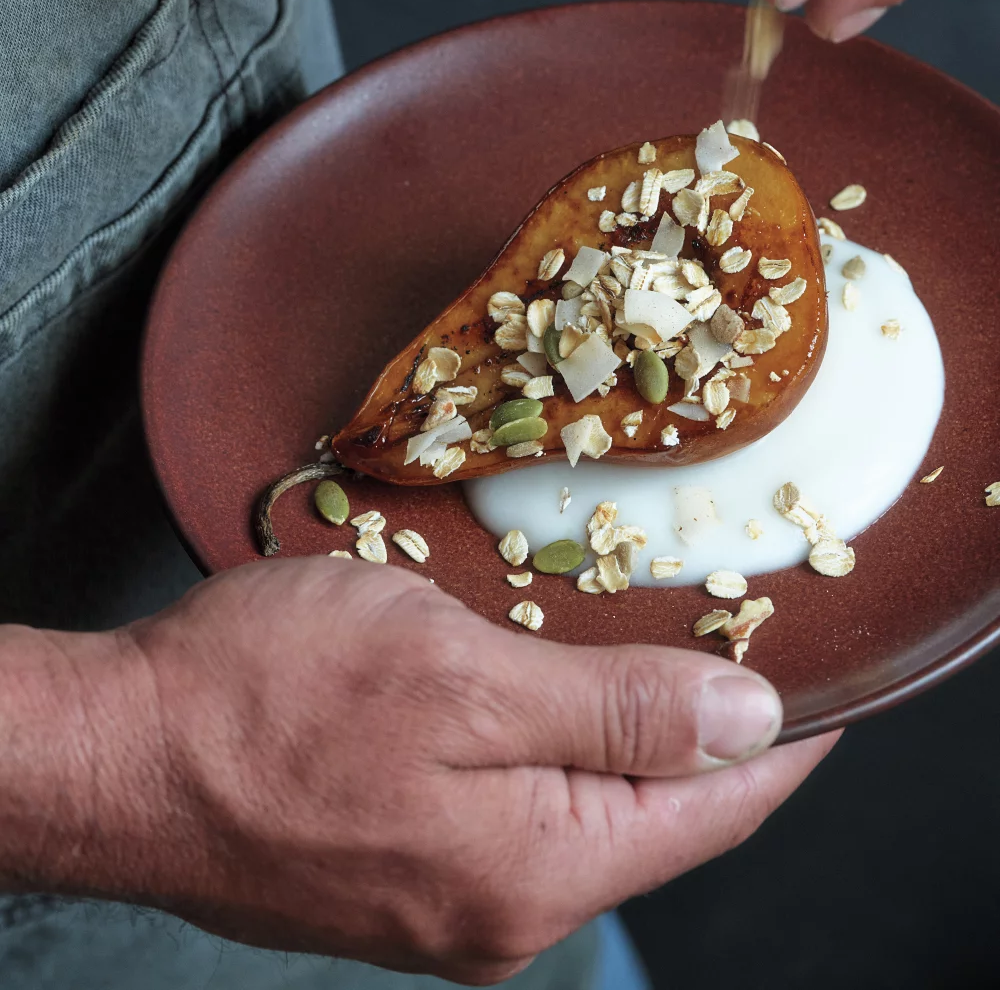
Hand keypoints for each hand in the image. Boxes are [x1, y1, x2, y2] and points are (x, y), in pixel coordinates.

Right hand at [82, 558, 835, 984]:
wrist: (116, 754)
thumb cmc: (268, 697)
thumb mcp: (461, 672)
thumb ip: (616, 709)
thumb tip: (749, 725)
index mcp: (537, 869)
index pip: (714, 810)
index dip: (783, 740)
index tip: (828, 681)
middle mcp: (501, 912)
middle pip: (651, 816)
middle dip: (702, 730)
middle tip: (734, 634)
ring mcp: (444, 904)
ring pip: (580, 810)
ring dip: (616, 731)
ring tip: (643, 648)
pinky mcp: (395, 875)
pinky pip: (511, 811)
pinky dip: (543, 746)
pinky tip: (533, 686)